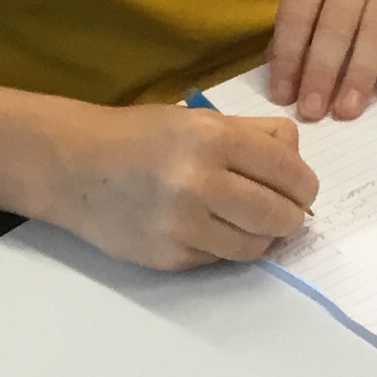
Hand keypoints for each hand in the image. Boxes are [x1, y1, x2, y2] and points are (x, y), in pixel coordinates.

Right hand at [50, 105, 318, 269]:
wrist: (72, 166)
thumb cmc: (139, 136)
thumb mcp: (198, 117)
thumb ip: (254, 134)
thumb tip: (298, 163)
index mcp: (212, 138)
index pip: (289, 172)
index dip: (304, 186)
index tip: (301, 190)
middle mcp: (199, 182)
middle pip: (280, 216)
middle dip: (291, 217)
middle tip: (285, 212)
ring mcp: (182, 225)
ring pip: (255, 246)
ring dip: (262, 237)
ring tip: (249, 222)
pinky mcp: (169, 257)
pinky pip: (220, 259)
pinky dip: (226, 247)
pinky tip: (210, 228)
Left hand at [263, 0, 376, 120]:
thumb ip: (303, 16)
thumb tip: (283, 73)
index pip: (298, 14)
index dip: (289, 57)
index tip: (284, 96)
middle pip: (336, 26)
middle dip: (321, 73)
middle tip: (313, 111)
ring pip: (374, 32)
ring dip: (359, 76)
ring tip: (347, 111)